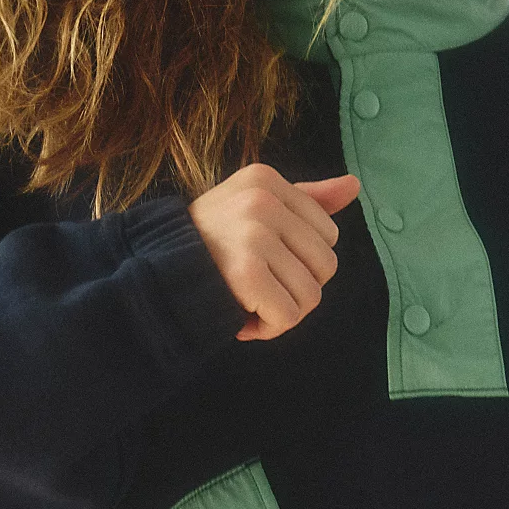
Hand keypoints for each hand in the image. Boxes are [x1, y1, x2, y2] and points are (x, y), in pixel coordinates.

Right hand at [187, 164, 361, 342]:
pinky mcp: (246, 272)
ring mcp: (253, 234)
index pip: (328, 234)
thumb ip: (306, 200)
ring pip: (311, 296)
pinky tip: (241, 319)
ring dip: (281, 312)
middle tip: (258, 289)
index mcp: (266, 179)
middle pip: (326, 266)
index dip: (300, 261)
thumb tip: (354, 186)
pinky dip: (268, 329)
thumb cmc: (210, 248)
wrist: (155, 278)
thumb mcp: (254, 208)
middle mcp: (262, 200)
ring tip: (248, 302)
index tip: (263, 263)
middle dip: (296, 289)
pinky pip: (288, 316)